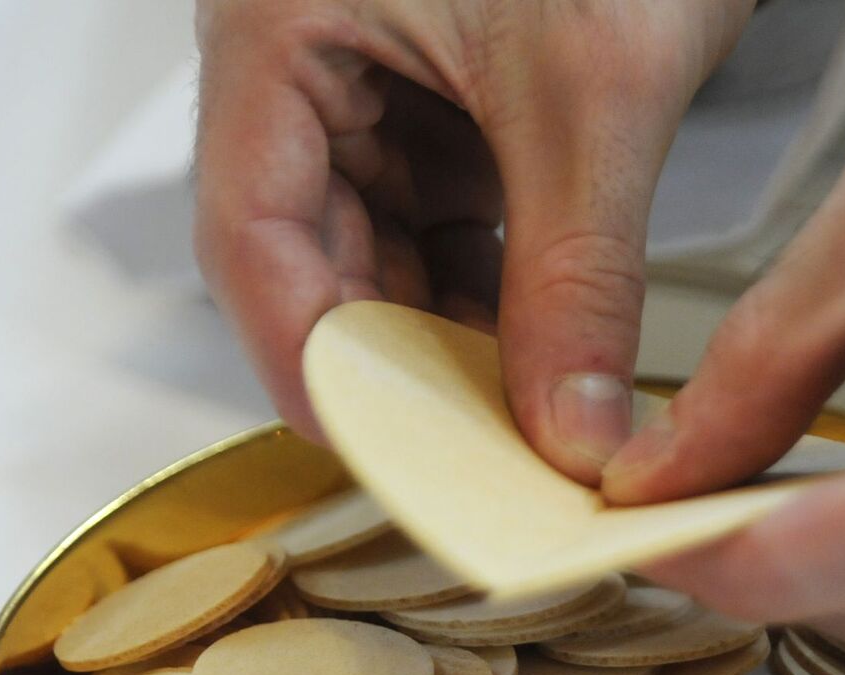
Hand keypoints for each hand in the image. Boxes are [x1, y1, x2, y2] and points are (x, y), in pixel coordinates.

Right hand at [193, 0, 751, 479]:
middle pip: (311, 257)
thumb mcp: (591, 97)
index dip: (308, 356)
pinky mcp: (441, 112)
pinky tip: (529, 364)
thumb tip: (571, 429)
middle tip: (461, 462)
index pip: (252, 229)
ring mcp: (374, 90)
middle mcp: (306, 64)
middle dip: (390, 365)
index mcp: (280, 26)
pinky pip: (441, 231)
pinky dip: (484, 302)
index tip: (379, 450)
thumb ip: (577, 275)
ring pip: (381, 256)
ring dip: (442, 344)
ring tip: (506, 426)